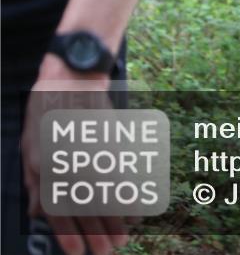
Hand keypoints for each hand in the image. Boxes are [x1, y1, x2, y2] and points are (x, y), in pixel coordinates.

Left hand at [22, 57, 128, 254]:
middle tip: (109, 250)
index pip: (58, 211)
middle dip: (99, 233)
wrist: (73, 79)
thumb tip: (38, 213)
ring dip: (117, 219)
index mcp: (43, 167)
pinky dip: (130, 192)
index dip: (69, 235)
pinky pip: (123, 174)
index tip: (80, 252)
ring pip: (109, 193)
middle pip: (86, 208)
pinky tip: (134, 206)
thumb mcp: (29, 148)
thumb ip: (34, 183)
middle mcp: (69, 163)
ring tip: (123, 237)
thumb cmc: (46, 114)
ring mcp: (93, 152)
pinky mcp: (111, 141)